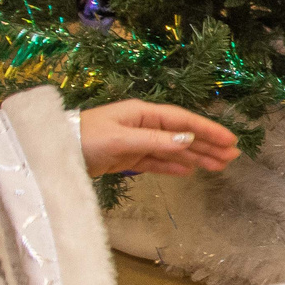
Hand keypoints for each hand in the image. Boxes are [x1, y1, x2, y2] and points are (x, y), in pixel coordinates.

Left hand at [77, 100, 239, 175]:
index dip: (207, 129)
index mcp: (143, 114)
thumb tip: (188, 140)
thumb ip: (156, 141)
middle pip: (182, 134)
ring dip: (196, 157)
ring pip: (173, 149)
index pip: (182, 121)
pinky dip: (173, 166)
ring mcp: (135, 142)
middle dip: (207, 145)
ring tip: (219, 166)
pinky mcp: (127, 158)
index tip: (230, 140)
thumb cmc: (85, 139)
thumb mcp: (121, 139)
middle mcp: (142, 125)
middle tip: (232, 157)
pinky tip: (189, 171)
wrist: (52, 153)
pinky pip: (156, 162)